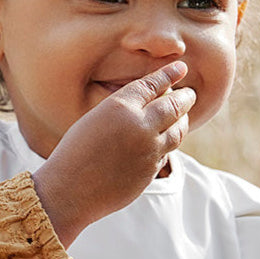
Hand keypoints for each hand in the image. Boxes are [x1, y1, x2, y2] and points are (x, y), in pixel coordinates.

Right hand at [32, 61, 195, 245]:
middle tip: (190, 93)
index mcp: (120, 107)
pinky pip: (166, 152)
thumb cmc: (74, 152)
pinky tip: (168, 139)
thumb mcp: (95, 119)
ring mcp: (149, 151)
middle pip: (174, 106)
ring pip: (178, 131)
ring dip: (183, 120)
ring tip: (184, 114)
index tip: (182, 67)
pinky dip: (169, 142)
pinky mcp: (151, 171)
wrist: (69, 191)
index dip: (169, 74)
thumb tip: (151, 105)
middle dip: (185, 97)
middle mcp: (139, 126)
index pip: (153, 84)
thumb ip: (123, 110)